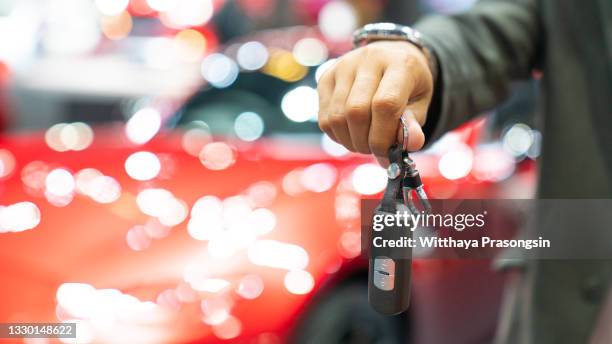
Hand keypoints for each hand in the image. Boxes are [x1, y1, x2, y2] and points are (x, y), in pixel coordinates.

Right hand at [317, 40, 433, 165]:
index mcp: (400, 63)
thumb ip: (414, 124)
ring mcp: (343, 66)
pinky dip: (337, 136)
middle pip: (356, 111)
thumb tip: (411, 144)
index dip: (383, 136)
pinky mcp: (326, 78)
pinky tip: (351, 133)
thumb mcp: (420, 103)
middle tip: (375, 149)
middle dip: (365, 141)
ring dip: (350, 141)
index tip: (387, 153)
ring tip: (364, 143)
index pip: (385, 104)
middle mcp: (368, 59)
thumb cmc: (407, 86)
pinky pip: (325, 119)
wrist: (390, 59)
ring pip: (337, 117)